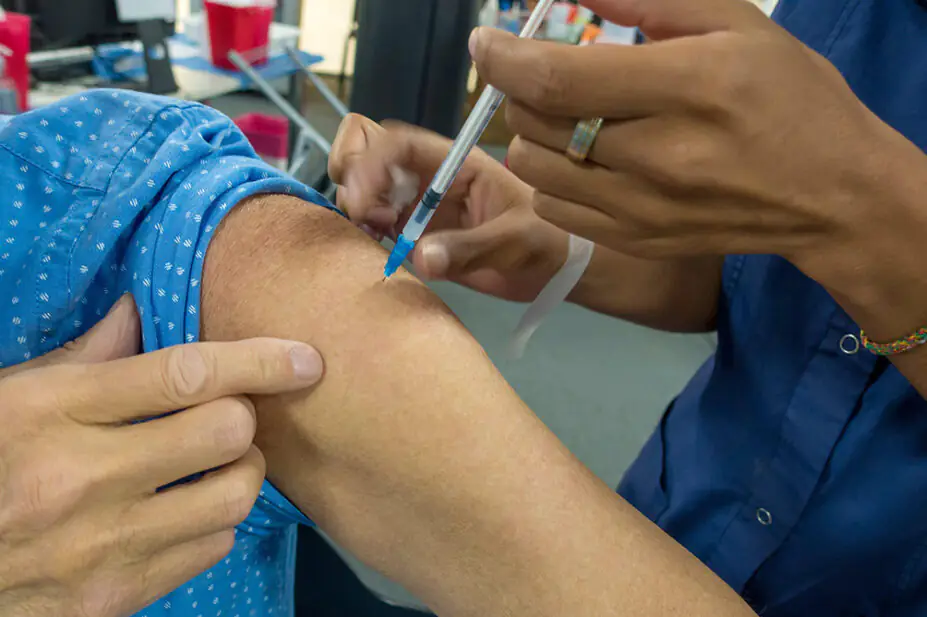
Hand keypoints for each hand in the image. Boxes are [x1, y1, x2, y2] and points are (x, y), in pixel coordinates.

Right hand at [0, 296, 323, 616]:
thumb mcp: (12, 396)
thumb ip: (86, 355)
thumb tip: (144, 307)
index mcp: (52, 412)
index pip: (184, 375)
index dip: (258, 361)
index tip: (305, 359)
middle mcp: (81, 478)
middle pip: (226, 432)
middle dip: (243, 417)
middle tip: (228, 415)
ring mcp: (101, 545)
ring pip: (234, 495)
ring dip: (240, 471)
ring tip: (214, 463)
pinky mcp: (114, 598)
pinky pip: (212, 547)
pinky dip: (214, 521)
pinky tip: (186, 509)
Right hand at [330, 114, 567, 301]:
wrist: (556, 272)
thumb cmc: (548, 242)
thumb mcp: (516, 242)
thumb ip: (471, 250)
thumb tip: (419, 259)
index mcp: (456, 163)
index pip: (400, 144)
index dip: (372, 161)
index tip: (365, 199)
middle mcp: (430, 178)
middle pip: (370, 150)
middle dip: (353, 171)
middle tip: (364, 212)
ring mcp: (420, 205)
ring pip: (367, 186)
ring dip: (357, 203)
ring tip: (376, 230)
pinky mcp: (416, 235)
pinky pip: (377, 223)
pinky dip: (365, 230)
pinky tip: (378, 246)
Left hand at [469, 0, 924, 285]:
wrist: (830, 195)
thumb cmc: (788, 96)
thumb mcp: (735, 24)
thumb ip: (649, 0)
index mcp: (686, 87)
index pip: (558, 79)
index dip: (506, 58)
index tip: (486, 42)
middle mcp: (657, 156)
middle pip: (536, 123)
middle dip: (520, 89)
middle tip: (543, 73)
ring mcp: (642, 209)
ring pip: (534, 168)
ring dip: (532, 134)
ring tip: (567, 118)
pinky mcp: (636, 241)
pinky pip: (554, 207)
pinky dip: (551, 178)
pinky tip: (584, 161)